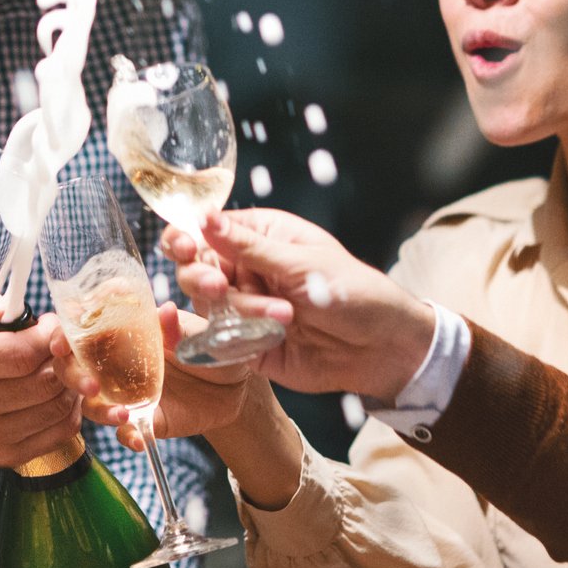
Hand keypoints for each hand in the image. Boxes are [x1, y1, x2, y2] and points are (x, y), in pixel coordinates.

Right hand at [0, 313, 81, 468]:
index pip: (21, 354)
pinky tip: (57, 393)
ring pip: (58, 406)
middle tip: (59, 346)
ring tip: (59, 367)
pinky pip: (61, 431)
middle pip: (45, 382)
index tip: (50, 326)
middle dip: (63, 358)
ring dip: (71, 383)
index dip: (48, 336)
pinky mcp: (3, 458)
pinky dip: (71, 408)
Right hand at [51, 303, 257, 449]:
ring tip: (123, 416)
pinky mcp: (142, 418)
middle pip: (75, 364)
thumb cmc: (214, 347)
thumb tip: (165, 311)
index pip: (85, 324)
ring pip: (93, 401)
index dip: (66, 329)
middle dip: (72, 374)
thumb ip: (179, 327)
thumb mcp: (200, 333)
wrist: (237, 388)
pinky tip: (140, 439)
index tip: (63, 339)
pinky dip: (128, 437)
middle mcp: (117, 360)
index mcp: (126, 329)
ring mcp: (127, 391)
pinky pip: (124, 431)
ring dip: (99, 410)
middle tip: (91, 385)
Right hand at [163, 210, 437, 400]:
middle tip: (219, 287)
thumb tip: (205, 218)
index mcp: (259, 237)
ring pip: (209, 308)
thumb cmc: (353, 291)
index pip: (206, 231)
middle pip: (194, 270)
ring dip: (241, 312)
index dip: (185, 238)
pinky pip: (221, 344)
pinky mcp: (247, 346)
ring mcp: (245, 309)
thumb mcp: (302, 264)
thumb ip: (249, 247)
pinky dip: (232, 342)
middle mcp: (246, 271)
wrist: (382, 348)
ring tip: (284, 316)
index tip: (184, 247)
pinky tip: (263, 338)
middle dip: (202, 279)